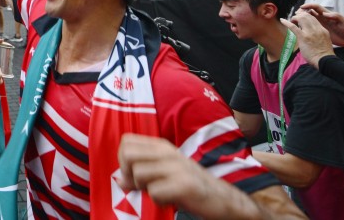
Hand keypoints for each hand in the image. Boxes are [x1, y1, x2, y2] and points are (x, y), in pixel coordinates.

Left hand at [117, 134, 237, 218]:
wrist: (224, 199)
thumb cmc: (189, 186)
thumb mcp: (163, 174)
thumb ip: (141, 173)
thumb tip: (119, 180)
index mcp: (161, 147)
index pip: (126, 142)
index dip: (123, 160)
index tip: (133, 175)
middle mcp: (168, 153)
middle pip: (127, 155)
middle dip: (128, 174)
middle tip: (142, 186)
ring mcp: (177, 168)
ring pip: (138, 174)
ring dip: (145, 189)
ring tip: (161, 192)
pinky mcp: (185, 185)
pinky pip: (155, 192)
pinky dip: (158, 201)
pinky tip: (171, 200)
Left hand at [282, 11, 335, 67]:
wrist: (324, 60)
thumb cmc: (324, 54)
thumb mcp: (324, 40)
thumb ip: (318, 35)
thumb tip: (309, 33)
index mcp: (322, 29)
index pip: (313, 18)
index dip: (305, 16)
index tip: (300, 18)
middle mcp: (317, 29)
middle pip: (307, 15)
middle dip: (299, 15)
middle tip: (295, 19)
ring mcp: (310, 32)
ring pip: (301, 18)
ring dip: (294, 18)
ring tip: (292, 21)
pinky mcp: (303, 37)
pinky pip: (293, 26)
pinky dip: (286, 22)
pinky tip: (282, 20)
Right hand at [298, 3, 343, 45]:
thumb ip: (336, 16)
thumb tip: (325, 13)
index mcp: (327, 15)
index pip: (315, 7)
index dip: (308, 6)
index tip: (301, 7)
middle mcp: (323, 18)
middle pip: (310, 12)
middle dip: (302, 12)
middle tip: (296, 15)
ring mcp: (322, 25)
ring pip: (309, 19)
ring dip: (302, 19)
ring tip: (295, 21)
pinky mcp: (321, 31)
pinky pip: (311, 27)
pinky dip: (306, 27)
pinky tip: (302, 29)